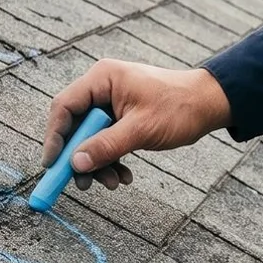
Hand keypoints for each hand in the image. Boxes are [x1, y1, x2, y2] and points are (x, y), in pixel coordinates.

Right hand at [41, 59, 232, 191]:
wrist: (209, 105)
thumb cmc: (178, 108)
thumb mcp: (140, 130)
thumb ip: (106, 146)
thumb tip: (75, 164)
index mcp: (102, 78)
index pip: (64, 107)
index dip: (55, 137)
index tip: (53, 165)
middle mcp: (102, 87)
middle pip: (75, 125)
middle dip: (81, 157)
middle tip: (83, 184)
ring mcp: (111, 102)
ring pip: (90, 138)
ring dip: (98, 163)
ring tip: (113, 183)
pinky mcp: (121, 117)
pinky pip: (106, 140)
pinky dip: (111, 159)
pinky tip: (124, 176)